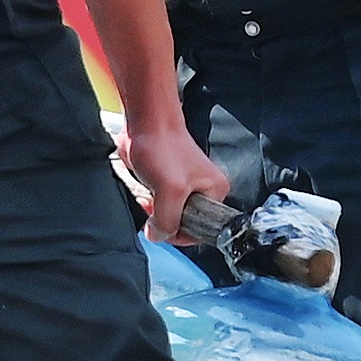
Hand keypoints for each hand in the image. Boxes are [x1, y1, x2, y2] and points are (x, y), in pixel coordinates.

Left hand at [120, 104, 229, 241]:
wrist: (145, 124)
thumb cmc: (163, 146)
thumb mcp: (171, 191)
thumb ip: (167, 221)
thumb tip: (158, 236)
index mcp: (216, 192)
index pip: (203, 229)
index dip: (181, 233)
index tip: (165, 226)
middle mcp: (203, 191)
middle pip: (184, 225)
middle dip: (164, 220)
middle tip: (155, 205)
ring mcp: (183, 188)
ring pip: (167, 216)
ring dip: (153, 212)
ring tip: (149, 194)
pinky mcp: (165, 184)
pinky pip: (156, 206)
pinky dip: (147, 203)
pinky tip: (144, 191)